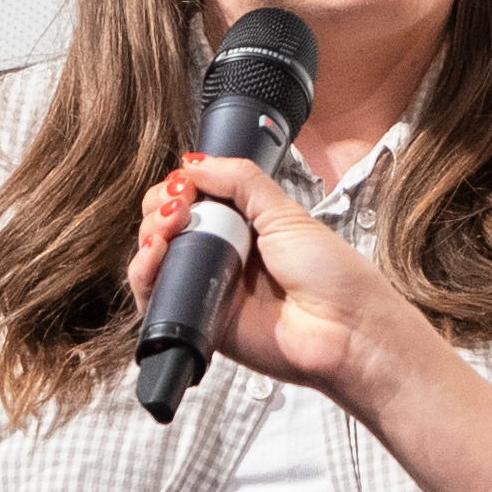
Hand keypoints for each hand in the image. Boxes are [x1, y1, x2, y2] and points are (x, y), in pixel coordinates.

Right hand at [125, 155, 426, 400]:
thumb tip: (193, 161)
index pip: (191, 201)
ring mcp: (208, 289)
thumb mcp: (286, 213)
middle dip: (161, 207)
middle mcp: (222, 257)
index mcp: (244, 228)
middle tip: (179, 204)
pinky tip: (157, 253)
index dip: (179, 188)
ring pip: (154, 259)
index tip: (185, 183)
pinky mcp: (198, 321)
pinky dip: (145, 272)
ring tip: (169, 224)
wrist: (347, 329)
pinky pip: (156, 297)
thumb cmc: (330, 274)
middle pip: (166, 227)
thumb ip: (241, 181)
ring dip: (149, 235)